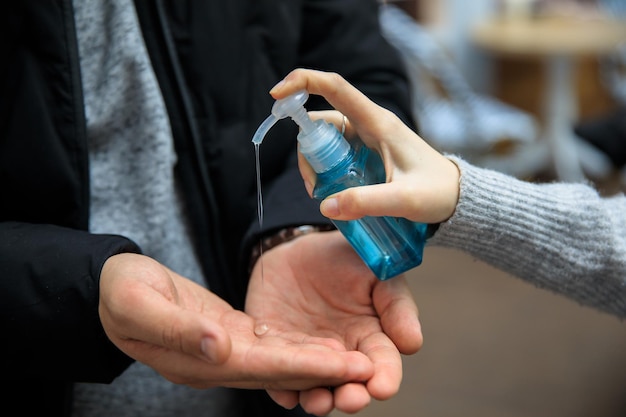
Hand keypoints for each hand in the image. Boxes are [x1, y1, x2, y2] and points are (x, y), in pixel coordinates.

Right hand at [99, 253, 373, 390]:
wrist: (111, 288)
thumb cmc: (121, 293)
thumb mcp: (139, 304)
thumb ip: (179, 328)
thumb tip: (220, 345)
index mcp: (198, 359)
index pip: (262, 366)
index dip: (304, 366)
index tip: (342, 362)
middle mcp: (216, 362)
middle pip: (279, 370)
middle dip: (324, 369)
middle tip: (367, 367)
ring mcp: (222, 350)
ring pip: (279, 360)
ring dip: (317, 361)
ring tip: (355, 357)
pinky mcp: (227, 334)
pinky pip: (268, 345)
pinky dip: (296, 346)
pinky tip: (322, 342)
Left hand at [245, 231, 422, 414]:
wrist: (299, 247)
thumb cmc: (347, 259)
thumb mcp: (377, 272)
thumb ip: (396, 304)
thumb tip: (412, 345)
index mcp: (371, 337)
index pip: (382, 363)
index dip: (385, 376)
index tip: (382, 387)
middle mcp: (341, 355)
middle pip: (349, 384)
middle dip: (352, 396)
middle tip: (351, 399)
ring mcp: (308, 357)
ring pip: (314, 388)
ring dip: (318, 400)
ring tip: (320, 401)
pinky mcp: (276, 352)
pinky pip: (277, 375)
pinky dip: (280, 388)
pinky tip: (284, 393)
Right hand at [270, 68, 460, 223]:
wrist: (457, 199)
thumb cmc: (437, 193)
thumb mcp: (404, 200)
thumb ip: (367, 202)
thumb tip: (325, 206)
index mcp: (378, 123)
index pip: (335, 88)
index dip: (303, 82)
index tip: (277, 95)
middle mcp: (370, 125)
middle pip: (321, 121)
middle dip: (305, 149)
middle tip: (312, 187)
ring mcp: (368, 138)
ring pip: (325, 139)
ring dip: (314, 164)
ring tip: (323, 195)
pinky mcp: (367, 153)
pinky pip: (335, 153)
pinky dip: (325, 170)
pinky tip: (334, 194)